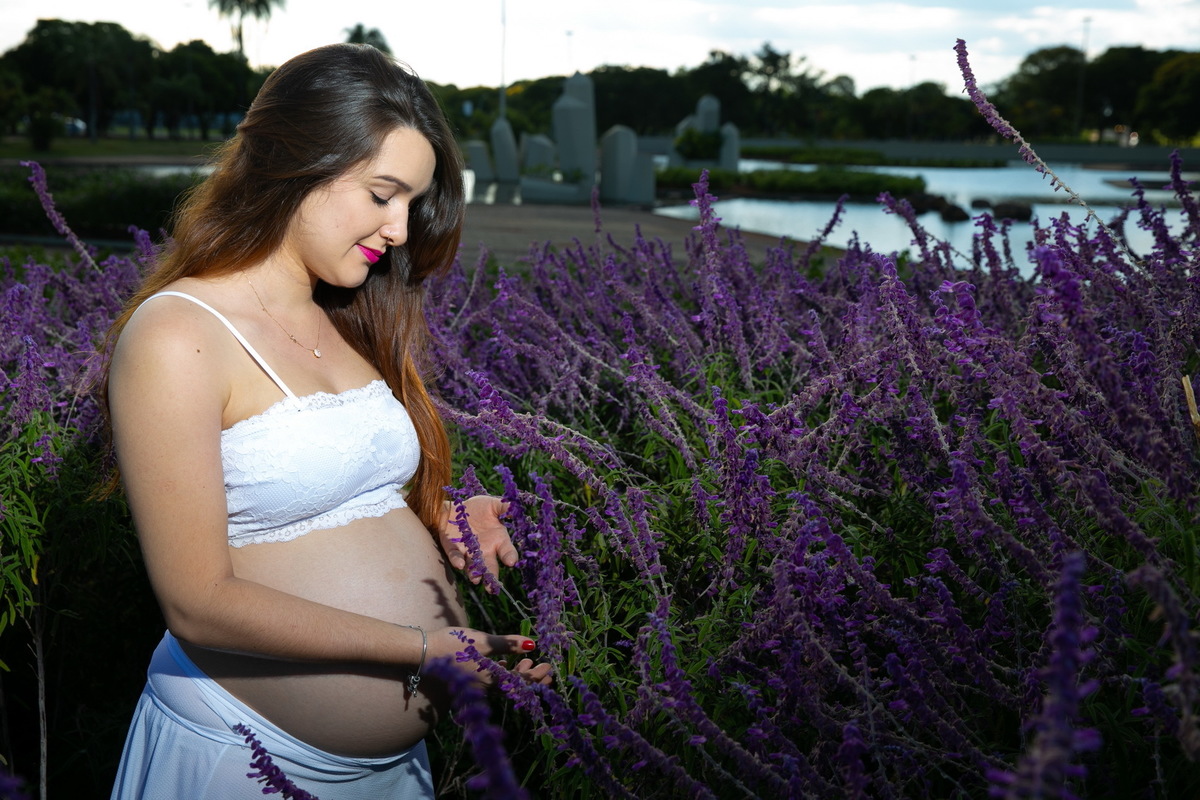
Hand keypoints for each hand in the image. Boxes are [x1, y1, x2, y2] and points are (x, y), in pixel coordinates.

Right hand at [429, 627, 552, 685]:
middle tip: (544, 668)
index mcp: (492, 680)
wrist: (423, 652)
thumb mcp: (484, 641)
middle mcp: (485, 688)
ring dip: (518, 674)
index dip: (537, 676)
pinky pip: (492, 682)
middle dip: (531, 677)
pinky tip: (504, 662)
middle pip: (514, 687)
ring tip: (527, 661)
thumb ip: (508, 644)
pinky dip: (503, 673)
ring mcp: (476, 686)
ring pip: (504, 684)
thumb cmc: (453, 644)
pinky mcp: (468, 680)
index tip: (549, 668)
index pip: (521, 682)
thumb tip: (533, 644)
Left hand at [438, 495, 517, 587]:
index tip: (511, 562)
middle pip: (490, 566)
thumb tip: (514, 506)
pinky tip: (460, 565)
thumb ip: (503, 507)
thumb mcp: (492, 504)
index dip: (509, 556)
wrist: (455, 508)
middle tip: (492, 587)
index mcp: (498, 539)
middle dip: (491, 576)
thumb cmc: (477, 508)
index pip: (507, 551)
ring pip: (473, 566)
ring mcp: (469, 551)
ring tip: (476, 580)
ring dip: (474, 574)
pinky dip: (458, 561)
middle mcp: (485, 549)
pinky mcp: (453, 548)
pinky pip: (456, 556)